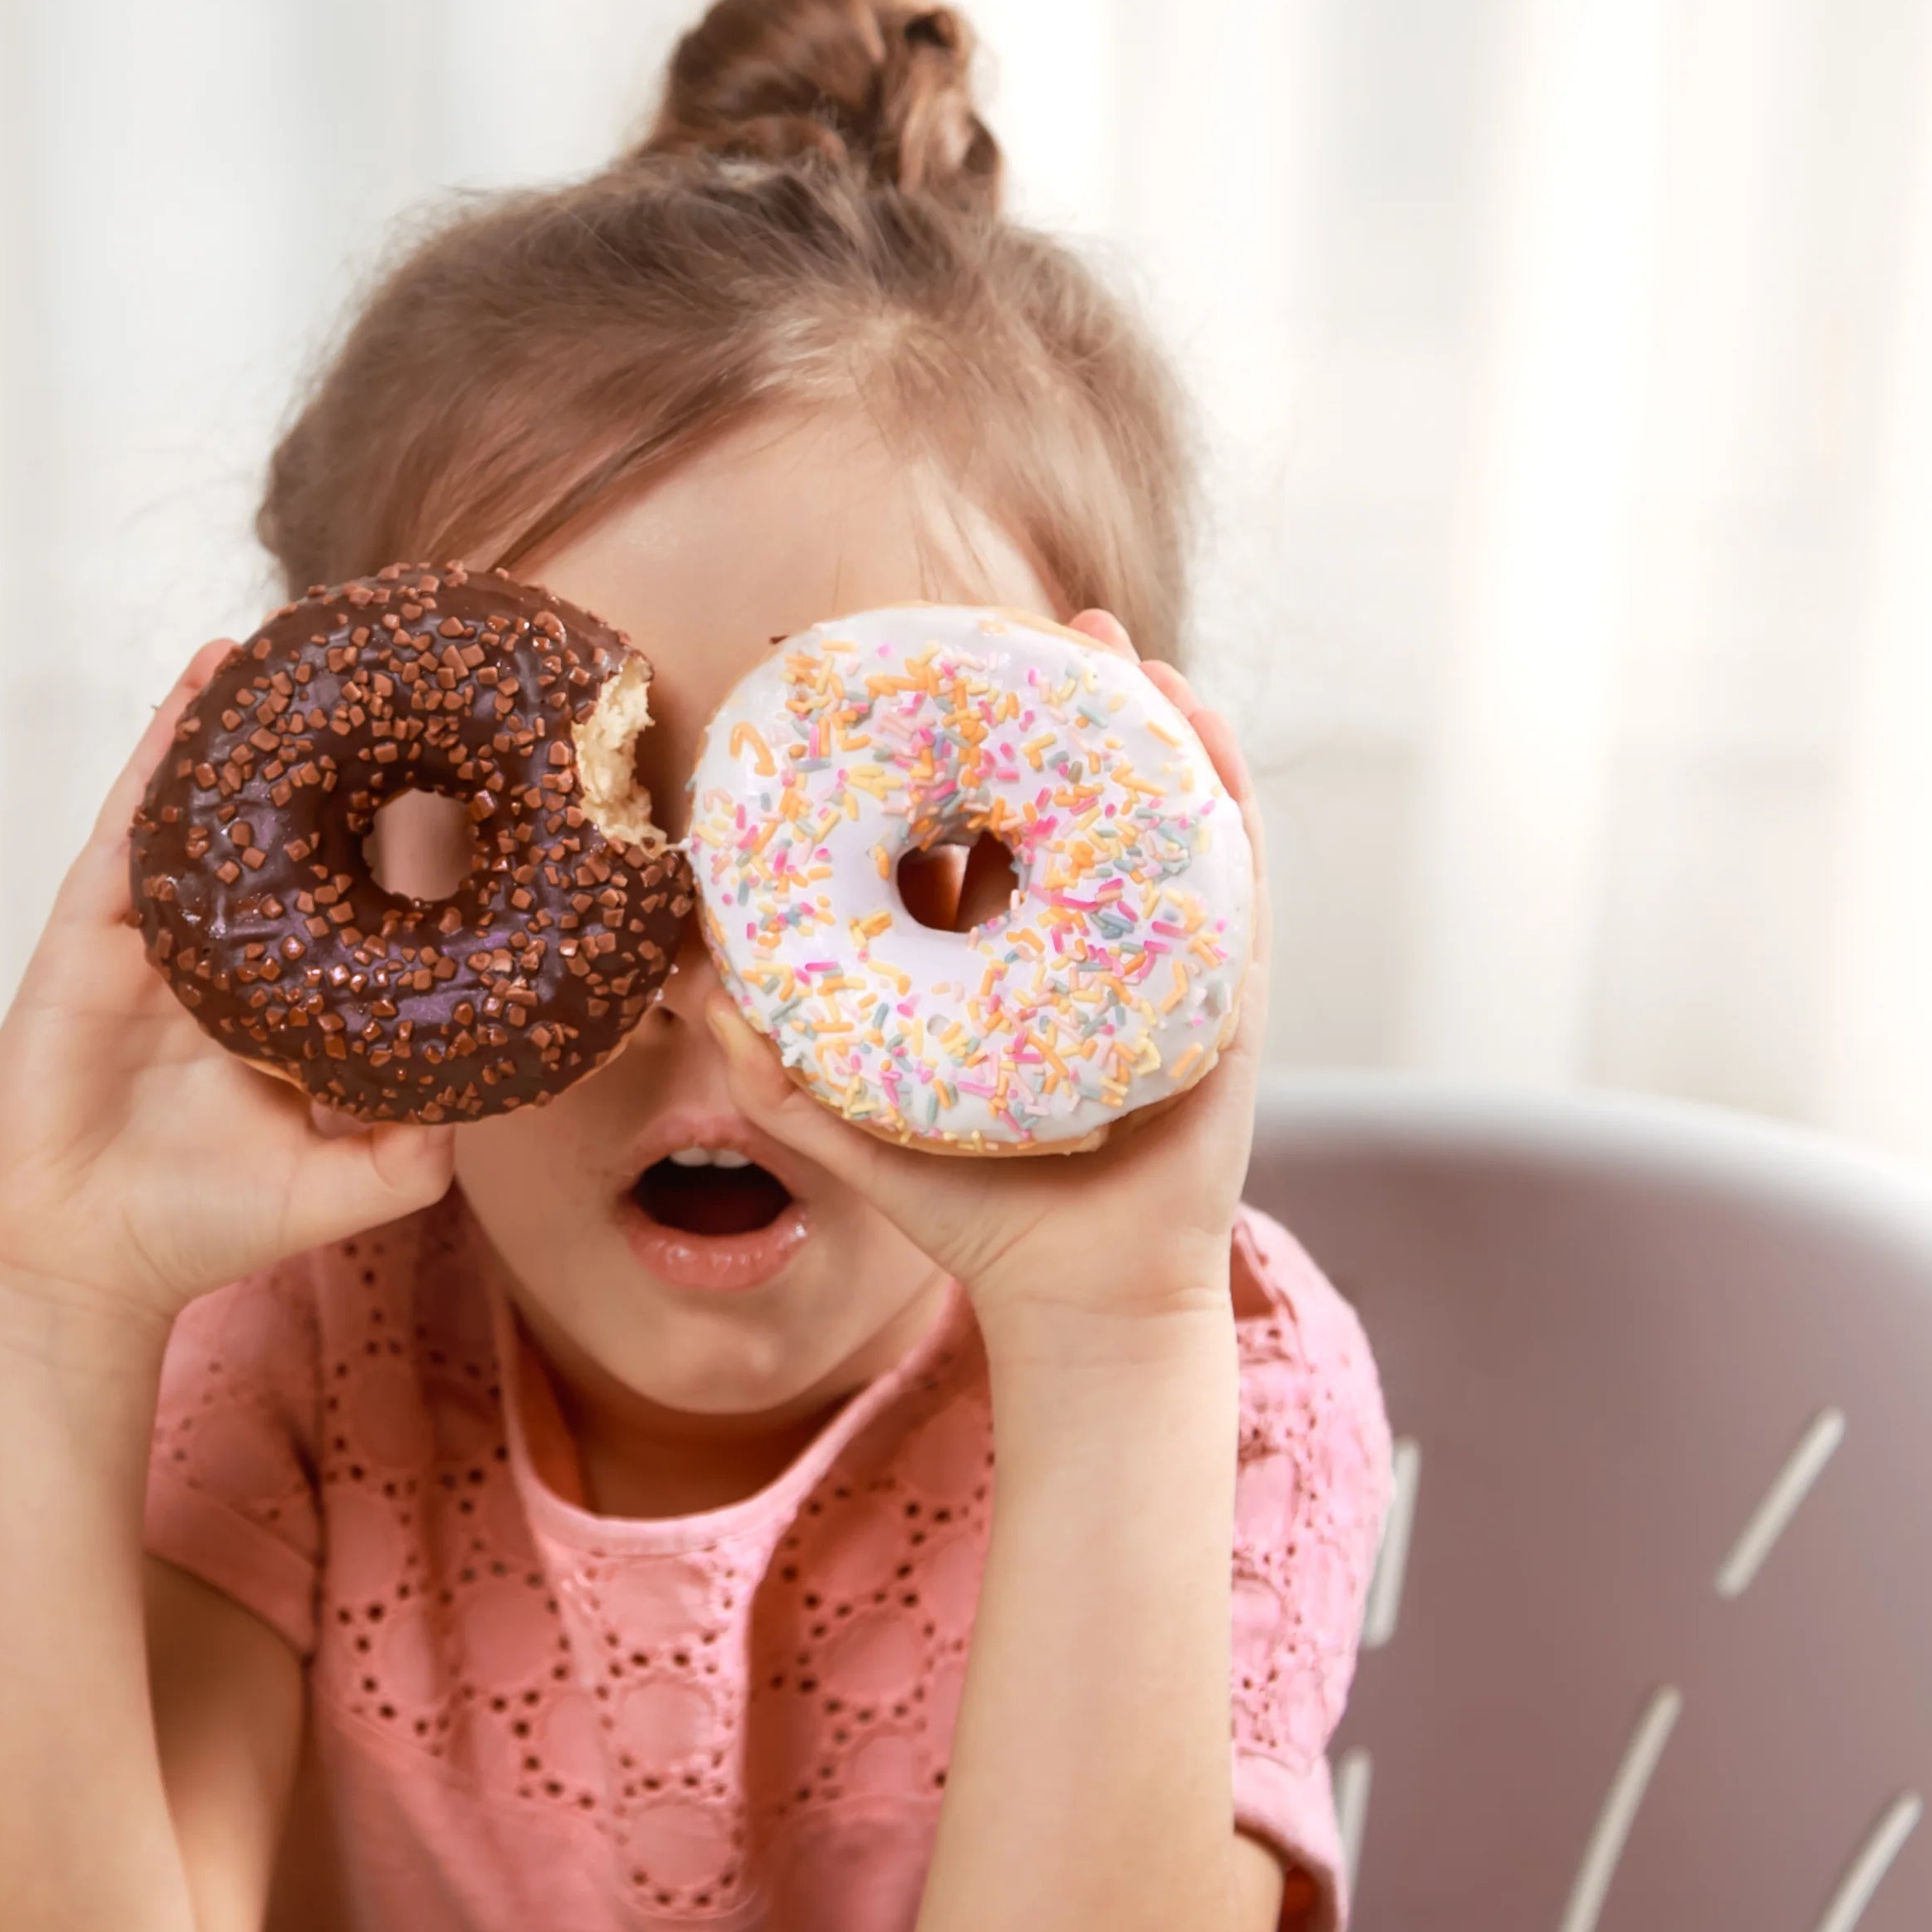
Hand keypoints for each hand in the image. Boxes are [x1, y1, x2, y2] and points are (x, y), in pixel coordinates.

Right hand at [0, 644, 455, 1323]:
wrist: (84, 1258)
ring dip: (232, 726)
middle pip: (270, 835)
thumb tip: (497, 1091)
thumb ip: (419, 1149)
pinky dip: (162, 748)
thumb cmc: (202, 1227)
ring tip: (276, 646)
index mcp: (277, 1002)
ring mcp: (150, 936)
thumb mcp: (347, 1187)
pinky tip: (199, 686)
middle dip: (309, 760)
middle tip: (365, 678)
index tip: (446, 772)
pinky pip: (131, 822)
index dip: (385, 837)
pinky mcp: (90, 929)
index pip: (342, 899)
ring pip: (197, 810)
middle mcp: (218, 957)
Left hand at [702, 613, 1265, 1333]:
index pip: (979, 836)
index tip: (925, 680)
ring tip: (1106, 642)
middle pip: (1074, 801)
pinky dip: (1215, 788)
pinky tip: (1193, 721)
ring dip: (1140, 721)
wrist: (1078, 1305)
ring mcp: (1162, 959)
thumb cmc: (974, 1224)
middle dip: (1056, 711)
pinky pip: (1231, 869)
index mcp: (1003, 964)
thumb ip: (779, 1078)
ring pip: (1156, 813)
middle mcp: (1085, 947)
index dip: (959, 760)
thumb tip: (701, 996)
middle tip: (1025, 625)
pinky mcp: (1223, 989)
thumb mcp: (858, 1136)